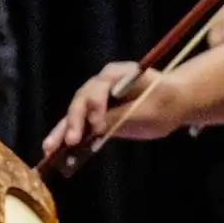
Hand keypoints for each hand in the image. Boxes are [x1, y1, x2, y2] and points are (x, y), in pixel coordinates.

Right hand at [41, 61, 184, 156]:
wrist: (173, 103)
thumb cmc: (165, 103)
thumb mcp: (149, 111)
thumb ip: (122, 116)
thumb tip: (97, 128)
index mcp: (118, 73)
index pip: (100, 87)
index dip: (96, 105)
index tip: (99, 125)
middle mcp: (101, 82)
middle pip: (82, 100)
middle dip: (75, 121)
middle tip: (71, 140)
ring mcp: (94, 98)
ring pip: (74, 113)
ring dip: (62, 130)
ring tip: (50, 148)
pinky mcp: (92, 113)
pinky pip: (76, 124)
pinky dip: (64, 135)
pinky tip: (51, 149)